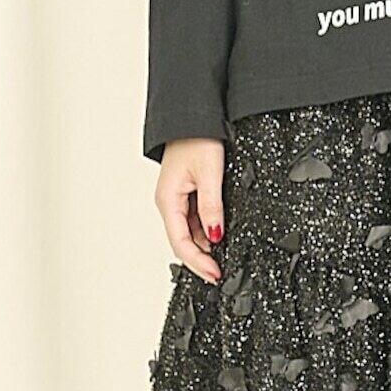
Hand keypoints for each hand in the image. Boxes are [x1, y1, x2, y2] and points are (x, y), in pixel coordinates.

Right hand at [155, 138, 225, 283]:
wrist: (192, 115)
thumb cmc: (196, 137)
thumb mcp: (209, 174)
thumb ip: (212, 207)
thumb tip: (215, 236)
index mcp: (168, 200)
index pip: (181, 243)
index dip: (198, 263)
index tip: (215, 274)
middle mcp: (169, 202)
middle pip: (183, 242)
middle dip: (201, 260)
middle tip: (220, 274)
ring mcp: (176, 199)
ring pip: (189, 233)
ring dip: (204, 248)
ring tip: (222, 260)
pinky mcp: (185, 193)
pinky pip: (193, 220)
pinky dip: (206, 232)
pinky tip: (218, 237)